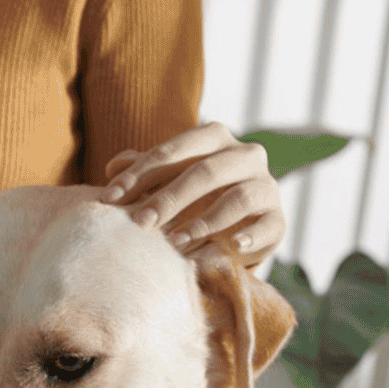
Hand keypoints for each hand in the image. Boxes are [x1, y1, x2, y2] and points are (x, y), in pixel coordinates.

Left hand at [102, 121, 286, 264]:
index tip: (110, 198)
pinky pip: (266, 227)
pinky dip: (246, 239)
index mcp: (215, 138)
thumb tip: (113, 166)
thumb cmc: (193, 199)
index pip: (174, 151)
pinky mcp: (278, 220)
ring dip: (204, 222)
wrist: (236, 229)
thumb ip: (144, 171)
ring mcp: (266, 186)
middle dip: (169, 198)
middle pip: (206, 171)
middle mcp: (246, 156)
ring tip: (175, 244)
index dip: (139, 174)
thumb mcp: (167, 181)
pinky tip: (227, 248)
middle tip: (140, 223)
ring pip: (238, 199)